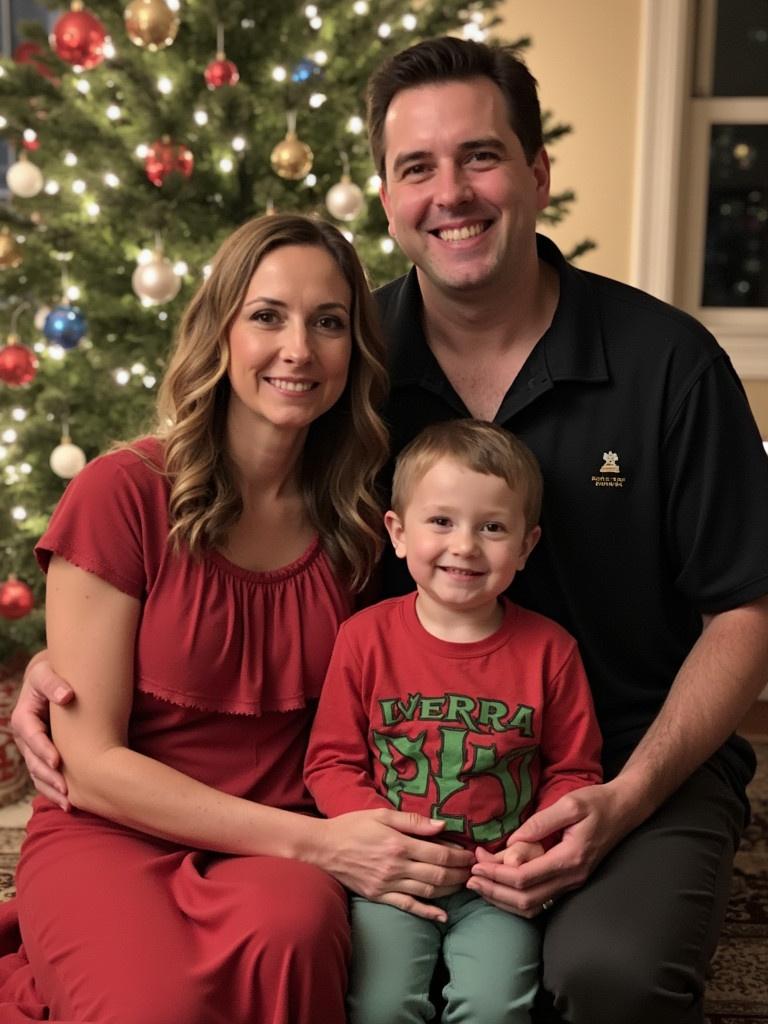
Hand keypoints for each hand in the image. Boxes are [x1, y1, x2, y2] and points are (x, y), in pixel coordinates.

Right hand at [11, 651, 72, 809]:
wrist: (52, 678)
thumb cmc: (50, 672)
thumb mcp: (46, 672)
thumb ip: (53, 683)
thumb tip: (66, 696)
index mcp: (23, 717)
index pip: (32, 737)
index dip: (43, 750)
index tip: (58, 762)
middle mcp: (25, 736)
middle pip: (34, 761)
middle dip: (49, 777)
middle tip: (66, 790)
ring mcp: (33, 748)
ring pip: (39, 773)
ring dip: (52, 789)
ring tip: (69, 804)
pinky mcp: (44, 754)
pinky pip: (46, 775)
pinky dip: (55, 788)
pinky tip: (70, 803)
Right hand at [317, 809, 474, 922]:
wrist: (323, 847)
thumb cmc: (353, 825)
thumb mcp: (382, 814)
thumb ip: (413, 821)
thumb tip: (442, 826)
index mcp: (398, 844)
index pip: (439, 854)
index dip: (459, 856)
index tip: (471, 855)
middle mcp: (396, 867)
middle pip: (437, 875)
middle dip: (460, 873)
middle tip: (474, 871)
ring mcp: (387, 884)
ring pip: (427, 892)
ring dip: (449, 890)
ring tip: (464, 885)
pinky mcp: (380, 896)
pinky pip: (408, 906)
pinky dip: (427, 912)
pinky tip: (442, 916)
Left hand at [467, 782, 637, 917]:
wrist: (625, 810)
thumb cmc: (597, 803)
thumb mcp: (570, 804)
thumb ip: (541, 823)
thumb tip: (512, 841)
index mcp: (570, 859)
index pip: (525, 878)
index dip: (497, 874)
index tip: (476, 863)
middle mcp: (572, 878)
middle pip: (525, 899)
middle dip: (494, 891)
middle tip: (469, 878)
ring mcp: (572, 883)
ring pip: (532, 906)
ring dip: (503, 899)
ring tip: (479, 884)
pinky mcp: (570, 881)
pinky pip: (540, 900)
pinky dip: (516, 898)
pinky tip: (500, 886)